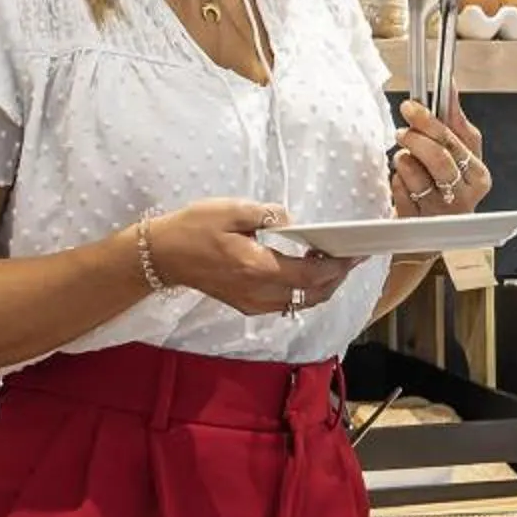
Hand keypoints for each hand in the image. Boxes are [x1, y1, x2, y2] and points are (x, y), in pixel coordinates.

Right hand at [143, 199, 358, 317]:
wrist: (161, 256)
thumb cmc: (193, 229)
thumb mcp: (231, 211)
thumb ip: (267, 215)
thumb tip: (293, 221)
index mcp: (258, 268)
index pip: (311, 275)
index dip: (337, 266)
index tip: (354, 254)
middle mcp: (259, 292)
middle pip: (312, 294)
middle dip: (336, 278)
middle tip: (349, 258)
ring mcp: (253, 303)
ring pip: (301, 302)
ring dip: (321, 286)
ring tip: (331, 263)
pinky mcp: (247, 305)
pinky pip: (285, 303)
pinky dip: (302, 290)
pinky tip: (305, 271)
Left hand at [389, 96, 490, 218]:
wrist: (436, 229)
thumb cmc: (449, 186)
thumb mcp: (459, 154)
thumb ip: (453, 121)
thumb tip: (449, 84)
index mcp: (477, 174)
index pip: (454, 140)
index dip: (430, 120)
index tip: (413, 106)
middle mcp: (464, 195)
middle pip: (437, 156)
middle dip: (416, 138)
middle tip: (402, 130)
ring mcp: (440, 210)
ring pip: (414, 172)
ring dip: (404, 160)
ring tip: (405, 158)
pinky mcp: (417, 220)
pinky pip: (399, 189)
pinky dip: (397, 180)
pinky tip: (404, 181)